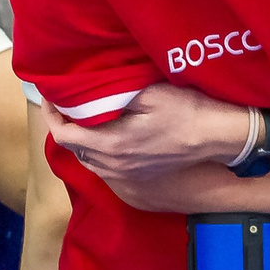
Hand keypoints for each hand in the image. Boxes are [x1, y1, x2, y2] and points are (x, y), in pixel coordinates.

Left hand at [44, 84, 245, 180]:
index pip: (64, 136)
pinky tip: (107, 135)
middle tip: (67, 104)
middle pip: (73, 150)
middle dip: (65, 126)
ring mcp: (127, 176)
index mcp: (111, 145)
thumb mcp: (148, 93)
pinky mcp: (139, 178)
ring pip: (88, 161)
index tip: (52, 98)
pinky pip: (105, 168)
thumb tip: (86, 91)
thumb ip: (112, 94)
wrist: (217, 137)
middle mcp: (115, 166)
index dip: (52, 116)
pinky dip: (97, 151)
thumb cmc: (187, 111)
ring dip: (81, 141)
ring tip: (84, 118)